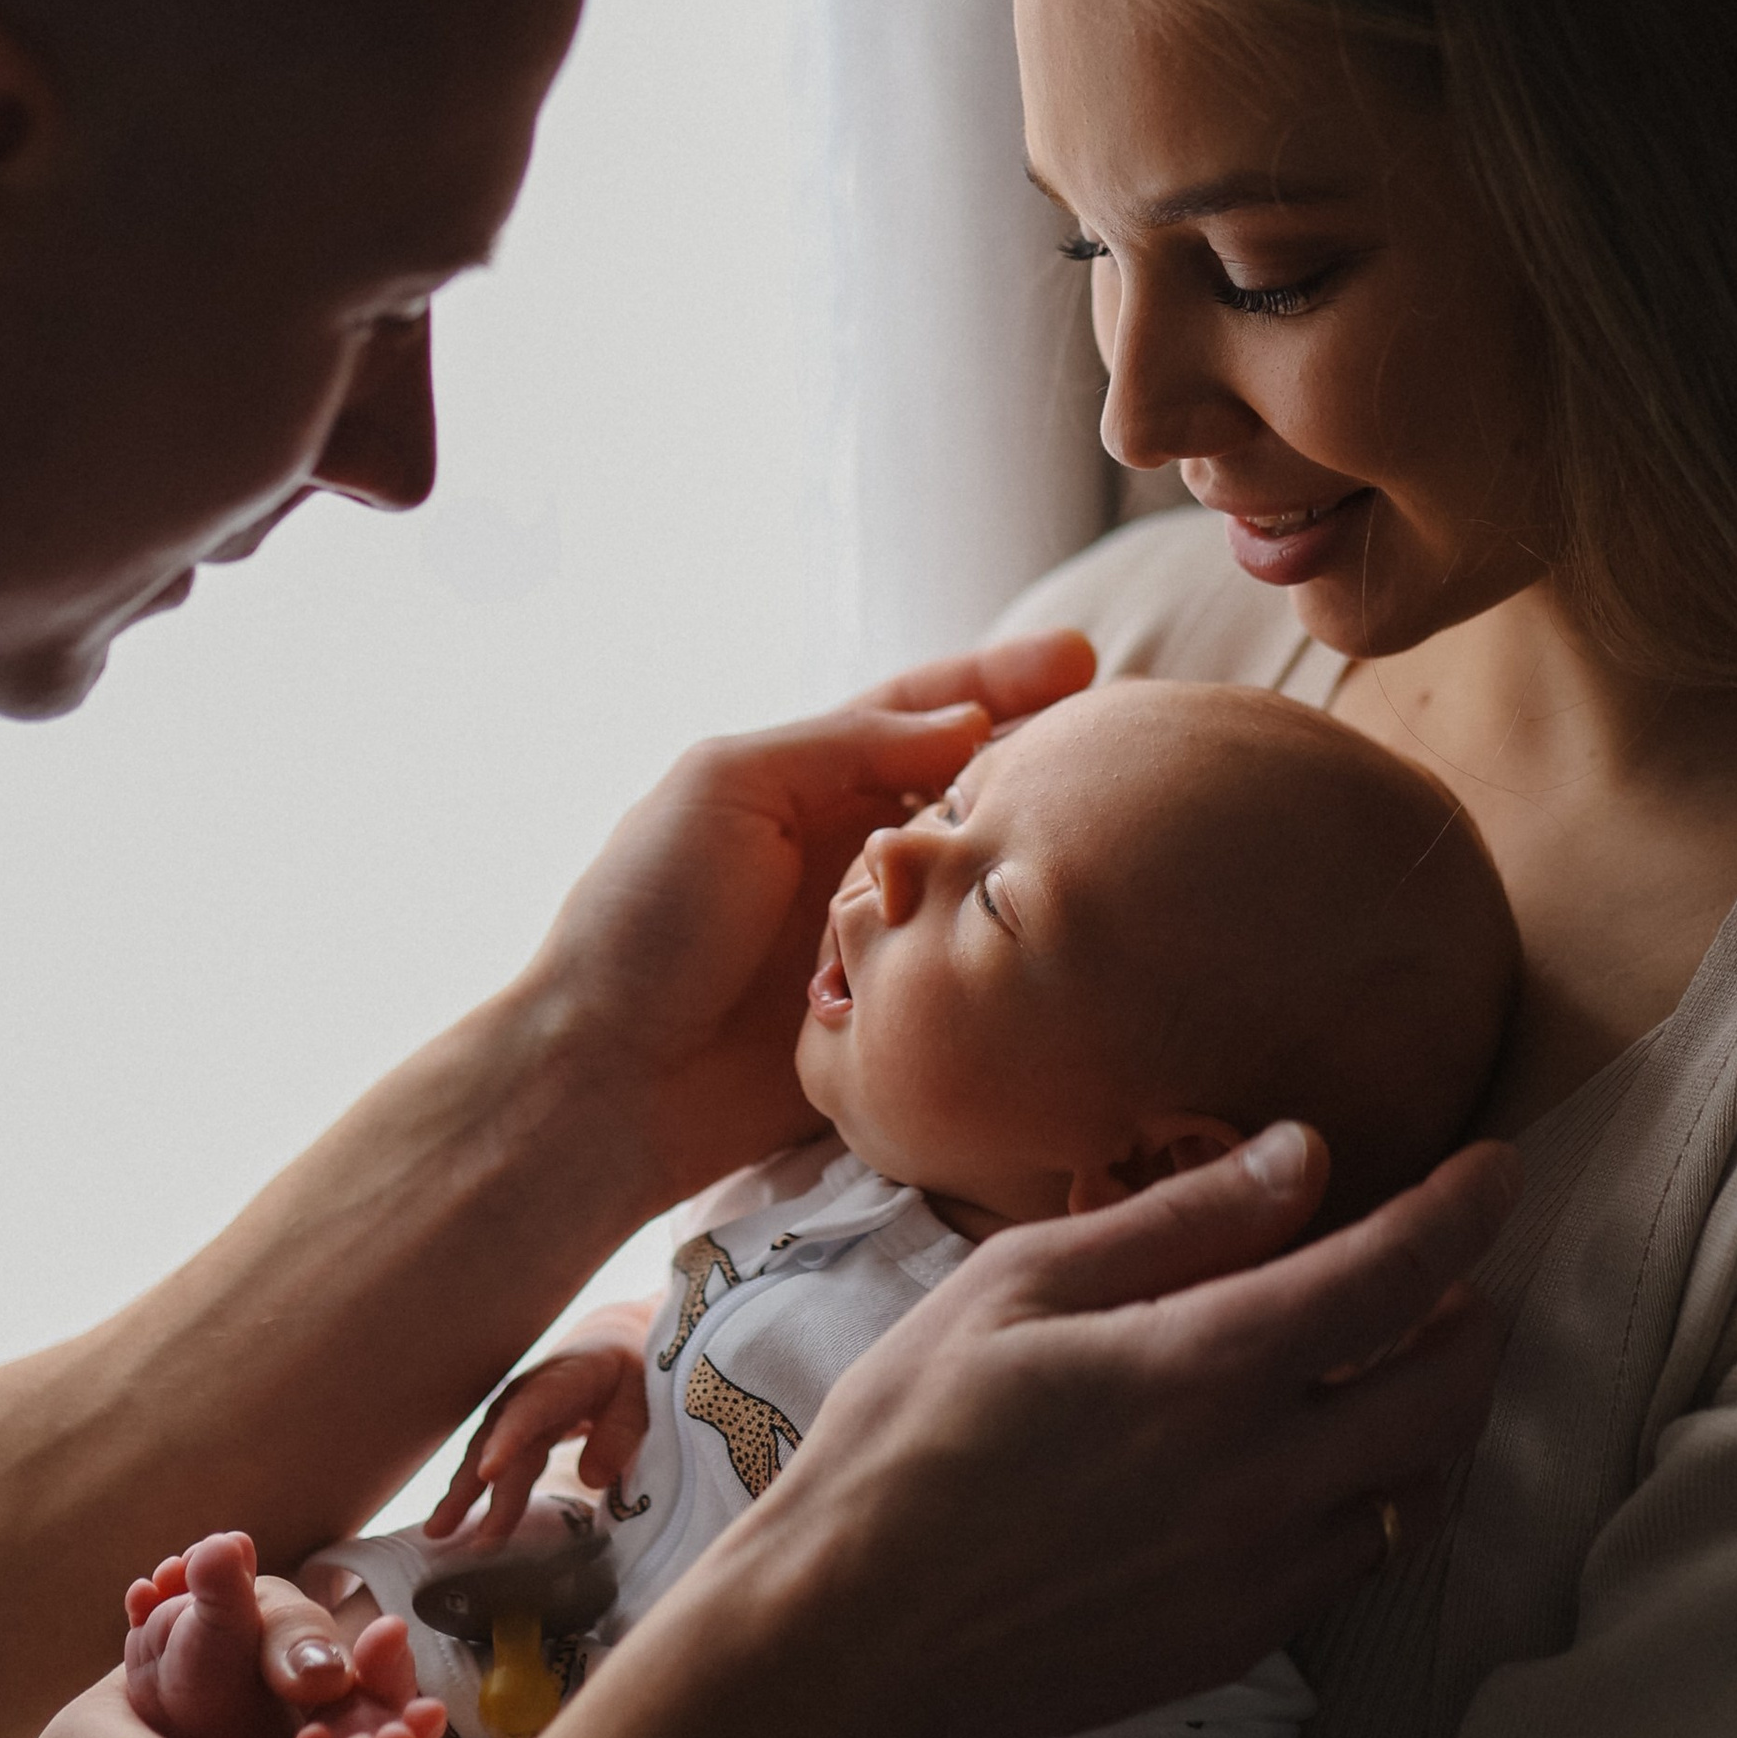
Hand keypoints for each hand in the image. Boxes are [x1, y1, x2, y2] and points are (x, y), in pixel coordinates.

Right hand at [427, 1307, 652, 1538]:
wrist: (612, 1345)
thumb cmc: (632, 1371)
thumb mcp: (644, 1394)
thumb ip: (622, 1432)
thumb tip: (592, 1478)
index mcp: (565, 1380)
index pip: (531, 1410)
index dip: (508, 1441)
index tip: (488, 1472)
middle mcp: (528, 1396)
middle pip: (498, 1442)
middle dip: (475, 1487)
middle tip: (456, 1529)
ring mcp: (514, 1413)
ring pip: (484, 1455)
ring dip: (460, 1494)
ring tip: (436, 1532)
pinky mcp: (511, 1432)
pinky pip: (489, 1465)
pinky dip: (470, 1493)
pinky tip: (452, 1523)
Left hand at [522, 631, 1093, 1195]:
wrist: (607, 1077)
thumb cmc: (647, 918)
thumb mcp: (727, 785)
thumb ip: (843, 744)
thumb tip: (966, 727)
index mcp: (800, 784)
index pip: (917, 714)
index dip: (997, 682)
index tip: (1079, 659)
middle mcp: (846, 853)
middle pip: (967, 790)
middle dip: (1044, 757)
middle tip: (1128, 736)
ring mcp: (876, 938)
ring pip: (979, 880)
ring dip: (1041, 850)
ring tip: (1120, 816)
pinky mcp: (896, 1017)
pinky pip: (974, 973)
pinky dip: (1018, 948)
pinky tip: (1081, 924)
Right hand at [710, 1120, 1516, 1737]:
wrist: (857, 1634)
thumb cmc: (910, 1437)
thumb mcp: (1020, 1286)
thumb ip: (1178, 1220)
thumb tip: (1303, 1156)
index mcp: (1207, 1365)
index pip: (1395, 1272)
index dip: (1465, 1210)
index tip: (1498, 1166)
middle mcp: (1265, 1474)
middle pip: (1447, 1386)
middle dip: (1470, 1311)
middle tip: (1442, 1271)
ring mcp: (1263, 1570)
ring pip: (1420, 1483)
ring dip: (1436, 1411)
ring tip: (1399, 1361)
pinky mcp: (1243, 1638)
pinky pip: (1358, 1559)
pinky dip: (1376, 1496)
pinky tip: (1323, 1465)